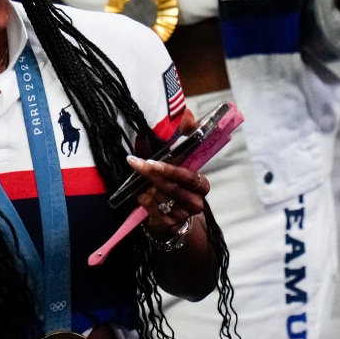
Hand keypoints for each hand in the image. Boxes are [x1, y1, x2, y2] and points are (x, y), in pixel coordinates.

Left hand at [129, 109, 208, 238]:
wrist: (168, 221)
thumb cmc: (171, 186)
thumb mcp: (175, 162)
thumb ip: (184, 137)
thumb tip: (188, 112)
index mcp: (199, 182)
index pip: (192, 173)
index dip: (176, 167)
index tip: (155, 160)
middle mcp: (196, 199)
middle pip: (178, 184)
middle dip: (158, 173)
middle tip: (140, 164)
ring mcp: (184, 214)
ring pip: (168, 197)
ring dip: (151, 186)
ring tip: (140, 178)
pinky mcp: (171, 225)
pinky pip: (158, 213)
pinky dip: (148, 203)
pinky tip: (140, 196)